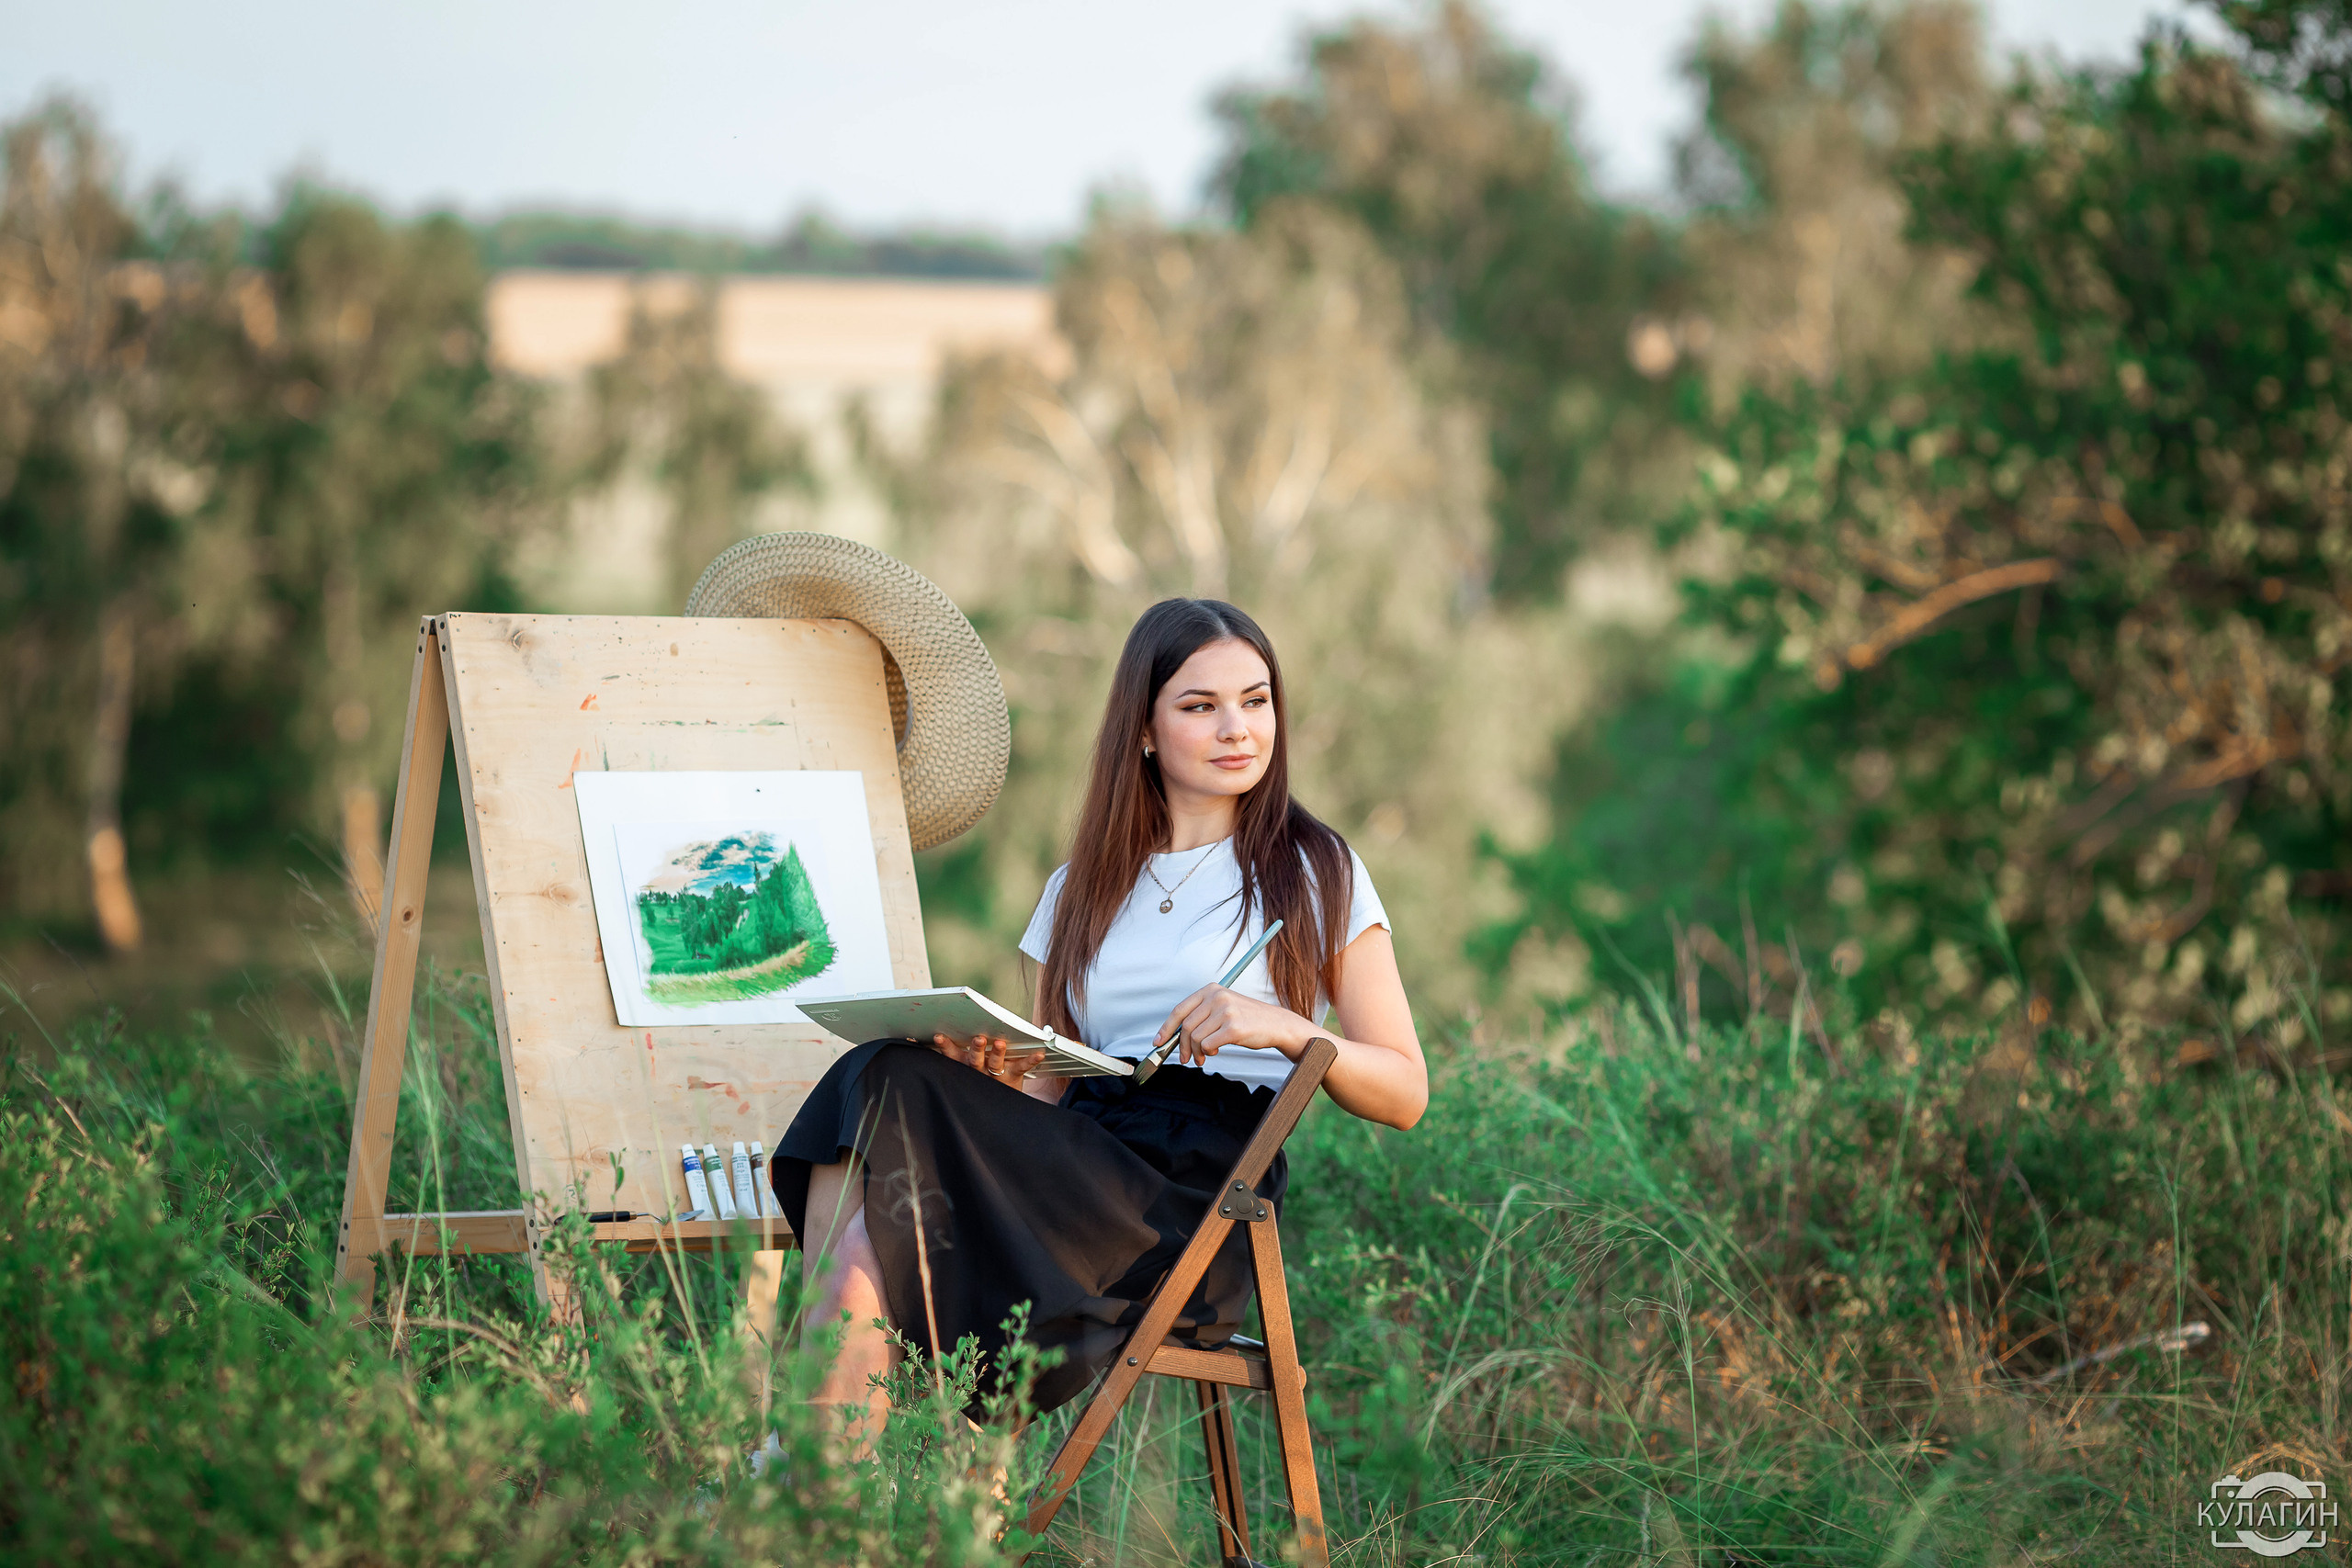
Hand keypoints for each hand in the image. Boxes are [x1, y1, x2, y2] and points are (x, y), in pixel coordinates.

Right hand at [929, 1032, 1049, 1086]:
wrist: (1001, 1108)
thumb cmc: (984, 1080)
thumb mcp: (968, 1070)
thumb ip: (961, 1053)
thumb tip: (948, 1031)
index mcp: (967, 1066)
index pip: (953, 1056)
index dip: (946, 1047)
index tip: (939, 1036)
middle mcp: (980, 1071)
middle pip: (975, 1060)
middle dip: (976, 1049)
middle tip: (978, 1039)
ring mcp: (996, 1075)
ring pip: (995, 1063)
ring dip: (998, 1053)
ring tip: (1001, 1043)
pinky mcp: (1013, 1076)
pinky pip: (1022, 1067)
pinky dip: (1031, 1060)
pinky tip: (1040, 1053)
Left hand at [1154, 985, 1314, 1067]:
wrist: (1276, 1024)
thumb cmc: (1248, 1020)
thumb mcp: (1223, 1008)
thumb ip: (1201, 1017)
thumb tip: (1175, 1037)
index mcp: (1211, 990)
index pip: (1180, 1010)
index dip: (1166, 1028)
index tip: (1158, 1042)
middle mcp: (1217, 997)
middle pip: (1186, 1027)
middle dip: (1182, 1047)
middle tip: (1186, 1059)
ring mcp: (1225, 1011)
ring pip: (1196, 1038)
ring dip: (1197, 1052)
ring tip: (1205, 1056)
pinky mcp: (1233, 1027)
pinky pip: (1208, 1044)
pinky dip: (1208, 1052)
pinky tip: (1216, 1051)